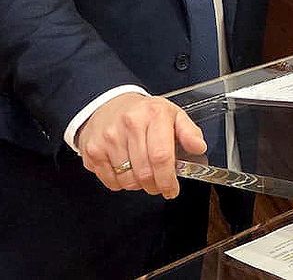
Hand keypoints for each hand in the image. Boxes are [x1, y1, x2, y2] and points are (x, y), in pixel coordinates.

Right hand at [76, 92, 206, 198]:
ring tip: (143, 173)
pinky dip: (121, 183)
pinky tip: (126, 169)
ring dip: (138, 185)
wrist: (109, 104)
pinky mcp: (93, 150)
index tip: (172, 189)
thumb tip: (199, 147)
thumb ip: (188, 131)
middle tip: (159, 185)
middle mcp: (129, 124)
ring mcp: (108, 138)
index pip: (161, 156)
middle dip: (155, 185)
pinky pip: (111, 181)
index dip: (167, 179)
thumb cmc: (144, 113)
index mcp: (153, 114)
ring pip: (127, 180)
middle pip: (144, 172)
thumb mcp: (172, 114)